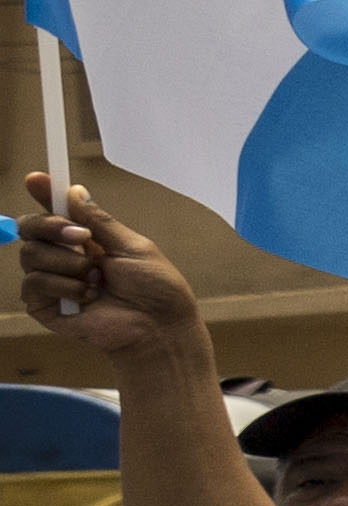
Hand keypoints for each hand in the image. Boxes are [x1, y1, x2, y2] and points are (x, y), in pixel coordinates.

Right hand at [14, 175, 214, 384]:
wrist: (158, 327)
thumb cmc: (155, 289)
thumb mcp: (133, 246)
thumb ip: (100, 221)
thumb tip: (74, 191)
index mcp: (85, 239)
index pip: (54, 212)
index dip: (42, 194)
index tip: (36, 178)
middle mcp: (63, 256)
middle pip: (30, 228)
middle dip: (53, 227)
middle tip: (82, 238)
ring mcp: (51, 281)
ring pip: (30, 254)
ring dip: (68, 264)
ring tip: (98, 279)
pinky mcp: (44, 305)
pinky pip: (33, 284)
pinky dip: (63, 287)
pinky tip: (88, 297)